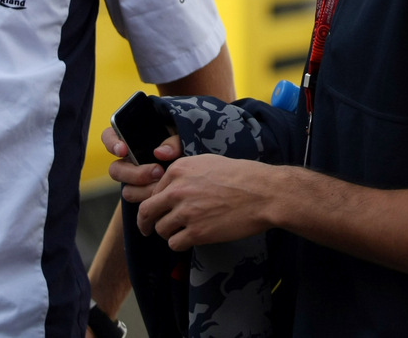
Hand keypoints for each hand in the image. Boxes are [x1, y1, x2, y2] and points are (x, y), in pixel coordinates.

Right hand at [101, 125, 181, 202]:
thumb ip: (174, 142)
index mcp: (134, 141)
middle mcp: (129, 162)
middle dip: (135, 174)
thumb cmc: (188, 148)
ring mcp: (135, 182)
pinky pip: (140, 204)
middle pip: (116, 170)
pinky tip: (165, 196)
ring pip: (127, 190)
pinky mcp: (144, 197)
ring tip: (165, 185)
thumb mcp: (184, 139)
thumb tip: (159, 153)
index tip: (123, 150)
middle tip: (158, 171)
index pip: (110, 137)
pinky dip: (152, 200)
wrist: (197, 175)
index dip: (112, 143)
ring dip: (144, 190)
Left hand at [135, 154, 277, 249]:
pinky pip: (175, 243)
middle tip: (147, 230)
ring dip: (168, 233)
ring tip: (180, 233)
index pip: (153, 190)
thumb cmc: (242, 176)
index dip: (155, 202)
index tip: (157, 210)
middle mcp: (178, 189)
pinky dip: (179, 244)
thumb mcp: (209, 162)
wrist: (264, 193)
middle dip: (144, 223)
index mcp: (179, 169)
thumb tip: (172, 186)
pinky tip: (189, 240)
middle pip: (147, 211)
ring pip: (161, 229)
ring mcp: (186, 212)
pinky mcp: (197, 232)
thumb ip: (186, 173)